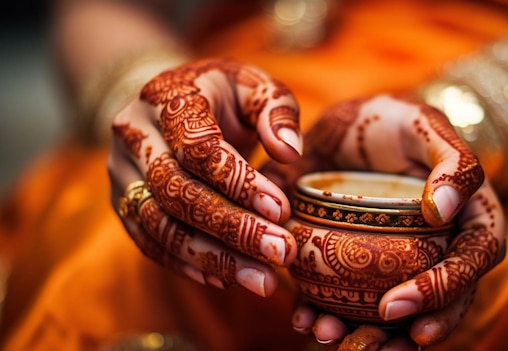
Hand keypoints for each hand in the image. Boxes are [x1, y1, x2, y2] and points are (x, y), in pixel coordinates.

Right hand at [108, 58, 303, 296]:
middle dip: (232, 228)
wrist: (170, 101)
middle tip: (280, 253)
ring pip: (160, 225)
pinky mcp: (122, 202)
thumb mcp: (254, 87)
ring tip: (261, 280)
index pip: (198, 146)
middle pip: (176, 191)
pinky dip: (187, 265)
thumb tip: (289, 152)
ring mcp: (121, 171)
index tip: (281, 210)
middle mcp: (133, 135)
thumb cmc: (223, 94)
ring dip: (213, 258)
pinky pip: (149, 242)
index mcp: (166, 98)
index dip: (239, 182)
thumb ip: (276, 111)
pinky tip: (227, 280)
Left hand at [263, 94, 504, 348]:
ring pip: (399, 312)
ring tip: (325, 334)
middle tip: (361, 345)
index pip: (470, 264)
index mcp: (471, 218)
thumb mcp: (426, 125)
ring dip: (364, 334)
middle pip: (436, 305)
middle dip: (398, 333)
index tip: (395, 307)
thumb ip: (450, 161)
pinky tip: (304, 318)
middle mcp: (444, 248)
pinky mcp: (372, 264)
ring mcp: (409, 261)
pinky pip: (359, 296)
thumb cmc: (399, 122)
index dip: (442, 294)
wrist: (362, 125)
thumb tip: (441, 212)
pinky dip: (332, 312)